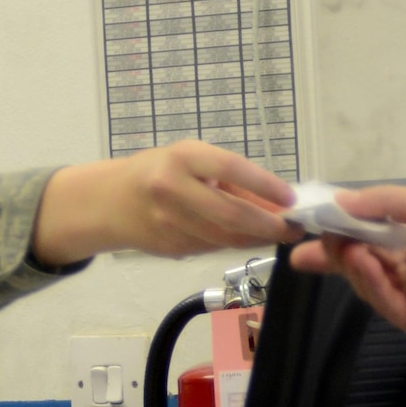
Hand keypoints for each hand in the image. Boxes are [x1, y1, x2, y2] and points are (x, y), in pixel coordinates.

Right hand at [32, 141, 300, 264]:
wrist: (111, 201)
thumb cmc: (161, 171)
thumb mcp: (193, 161)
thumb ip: (233, 180)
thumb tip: (280, 200)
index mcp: (180, 158)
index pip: (231, 169)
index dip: (265, 185)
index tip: (291, 198)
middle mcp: (172, 189)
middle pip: (231, 214)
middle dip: (269, 225)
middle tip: (294, 228)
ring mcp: (169, 223)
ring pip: (225, 238)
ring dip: (258, 238)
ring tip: (279, 232)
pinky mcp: (171, 248)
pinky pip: (213, 247)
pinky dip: (236, 243)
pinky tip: (249, 237)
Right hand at [289, 185, 405, 332]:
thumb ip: (386, 201)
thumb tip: (341, 201)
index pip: (369, 239)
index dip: (337, 235)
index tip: (306, 227)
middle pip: (361, 264)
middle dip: (331, 257)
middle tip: (303, 253)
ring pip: (368, 283)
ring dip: (352, 265)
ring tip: (346, 248)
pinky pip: (387, 302)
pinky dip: (371, 281)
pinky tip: (361, 261)